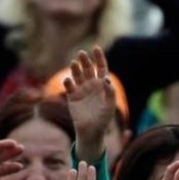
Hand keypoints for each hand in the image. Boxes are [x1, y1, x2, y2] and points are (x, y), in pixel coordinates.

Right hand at [64, 46, 116, 162]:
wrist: (91, 131)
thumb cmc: (103, 118)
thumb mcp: (110, 105)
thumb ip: (110, 92)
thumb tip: (107, 79)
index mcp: (102, 85)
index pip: (101, 68)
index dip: (99, 58)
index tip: (96, 48)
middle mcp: (91, 85)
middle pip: (87, 69)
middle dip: (85, 61)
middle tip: (81, 54)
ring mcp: (81, 90)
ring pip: (77, 75)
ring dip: (75, 69)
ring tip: (74, 63)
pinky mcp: (72, 97)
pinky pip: (69, 87)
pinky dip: (68, 82)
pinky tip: (68, 80)